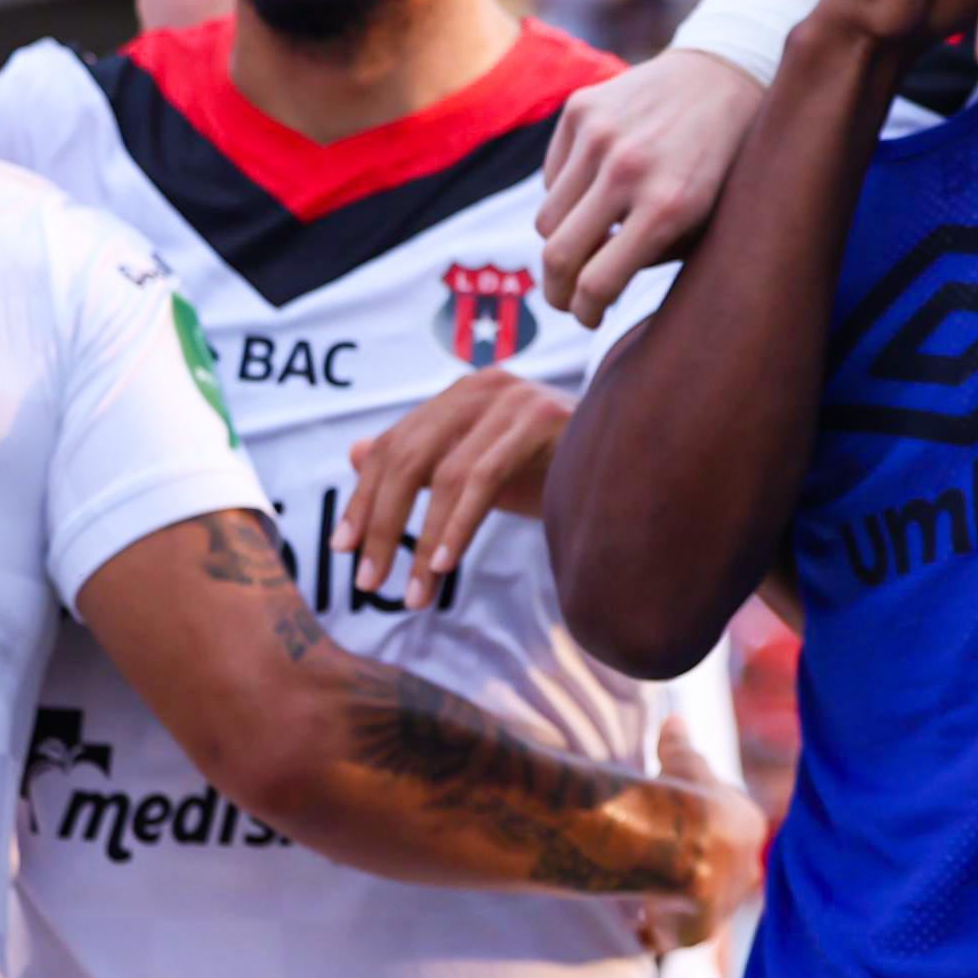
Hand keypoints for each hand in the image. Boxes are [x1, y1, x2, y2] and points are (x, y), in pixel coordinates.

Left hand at [336, 367, 572, 607]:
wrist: (633, 464)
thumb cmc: (555, 469)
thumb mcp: (480, 469)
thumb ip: (423, 461)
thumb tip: (354, 453)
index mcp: (462, 394)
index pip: (394, 445)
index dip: (364, 497)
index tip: (344, 548)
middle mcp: (483, 386)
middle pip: (407, 457)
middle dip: (382, 523)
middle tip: (367, 579)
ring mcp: (514, 399)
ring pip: (443, 473)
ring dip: (420, 541)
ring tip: (411, 592)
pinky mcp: (541, 419)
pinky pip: (483, 478)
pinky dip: (458, 525)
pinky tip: (444, 564)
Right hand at [536, 50, 763, 321]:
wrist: (724, 77)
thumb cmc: (720, 165)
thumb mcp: (704, 222)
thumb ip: (651, 257)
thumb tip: (594, 290)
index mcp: (667, 207)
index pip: (597, 282)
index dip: (586, 311)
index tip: (589, 316)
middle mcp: (627, 169)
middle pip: (556, 255)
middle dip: (558, 290)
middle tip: (568, 299)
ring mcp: (598, 134)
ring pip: (547, 218)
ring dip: (561, 241)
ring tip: (587, 245)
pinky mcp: (580, 108)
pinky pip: (551, 176)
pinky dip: (567, 195)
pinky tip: (597, 191)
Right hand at [632, 721, 767, 953]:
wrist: (678, 841)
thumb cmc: (681, 792)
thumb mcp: (681, 760)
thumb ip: (678, 743)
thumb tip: (675, 719)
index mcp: (747, 828)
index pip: (727, 834)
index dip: (699, 833)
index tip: (674, 832)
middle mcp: (745, 871)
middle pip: (718, 876)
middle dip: (694, 875)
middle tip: (659, 870)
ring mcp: (724, 906)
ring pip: (697, 908)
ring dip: (674, 905)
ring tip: (643, 898)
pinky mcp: (698, 934)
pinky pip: (674, 935)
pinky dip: (655, 932)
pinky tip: (636, 925)